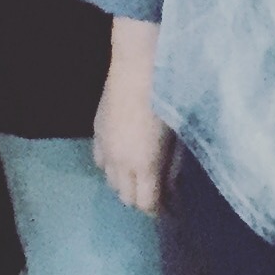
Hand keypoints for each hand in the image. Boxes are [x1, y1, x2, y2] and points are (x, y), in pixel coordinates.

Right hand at [93, 19, 173, 213]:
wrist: (138, 65)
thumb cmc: (168, 98)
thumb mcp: (178, 136)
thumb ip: (173, 164)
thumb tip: (172, 184)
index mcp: (143, 164)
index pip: (145, 203)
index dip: (157, 209)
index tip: (170, 207)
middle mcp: (120, 162)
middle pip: (126, 196)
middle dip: (141, 198)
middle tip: (158, 192)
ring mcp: (105, 147)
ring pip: (110, 181)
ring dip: (125, 183)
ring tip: (140, 176)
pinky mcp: (96, 132)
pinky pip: (100, 161)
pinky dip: (112, 166)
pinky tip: (123, 157)